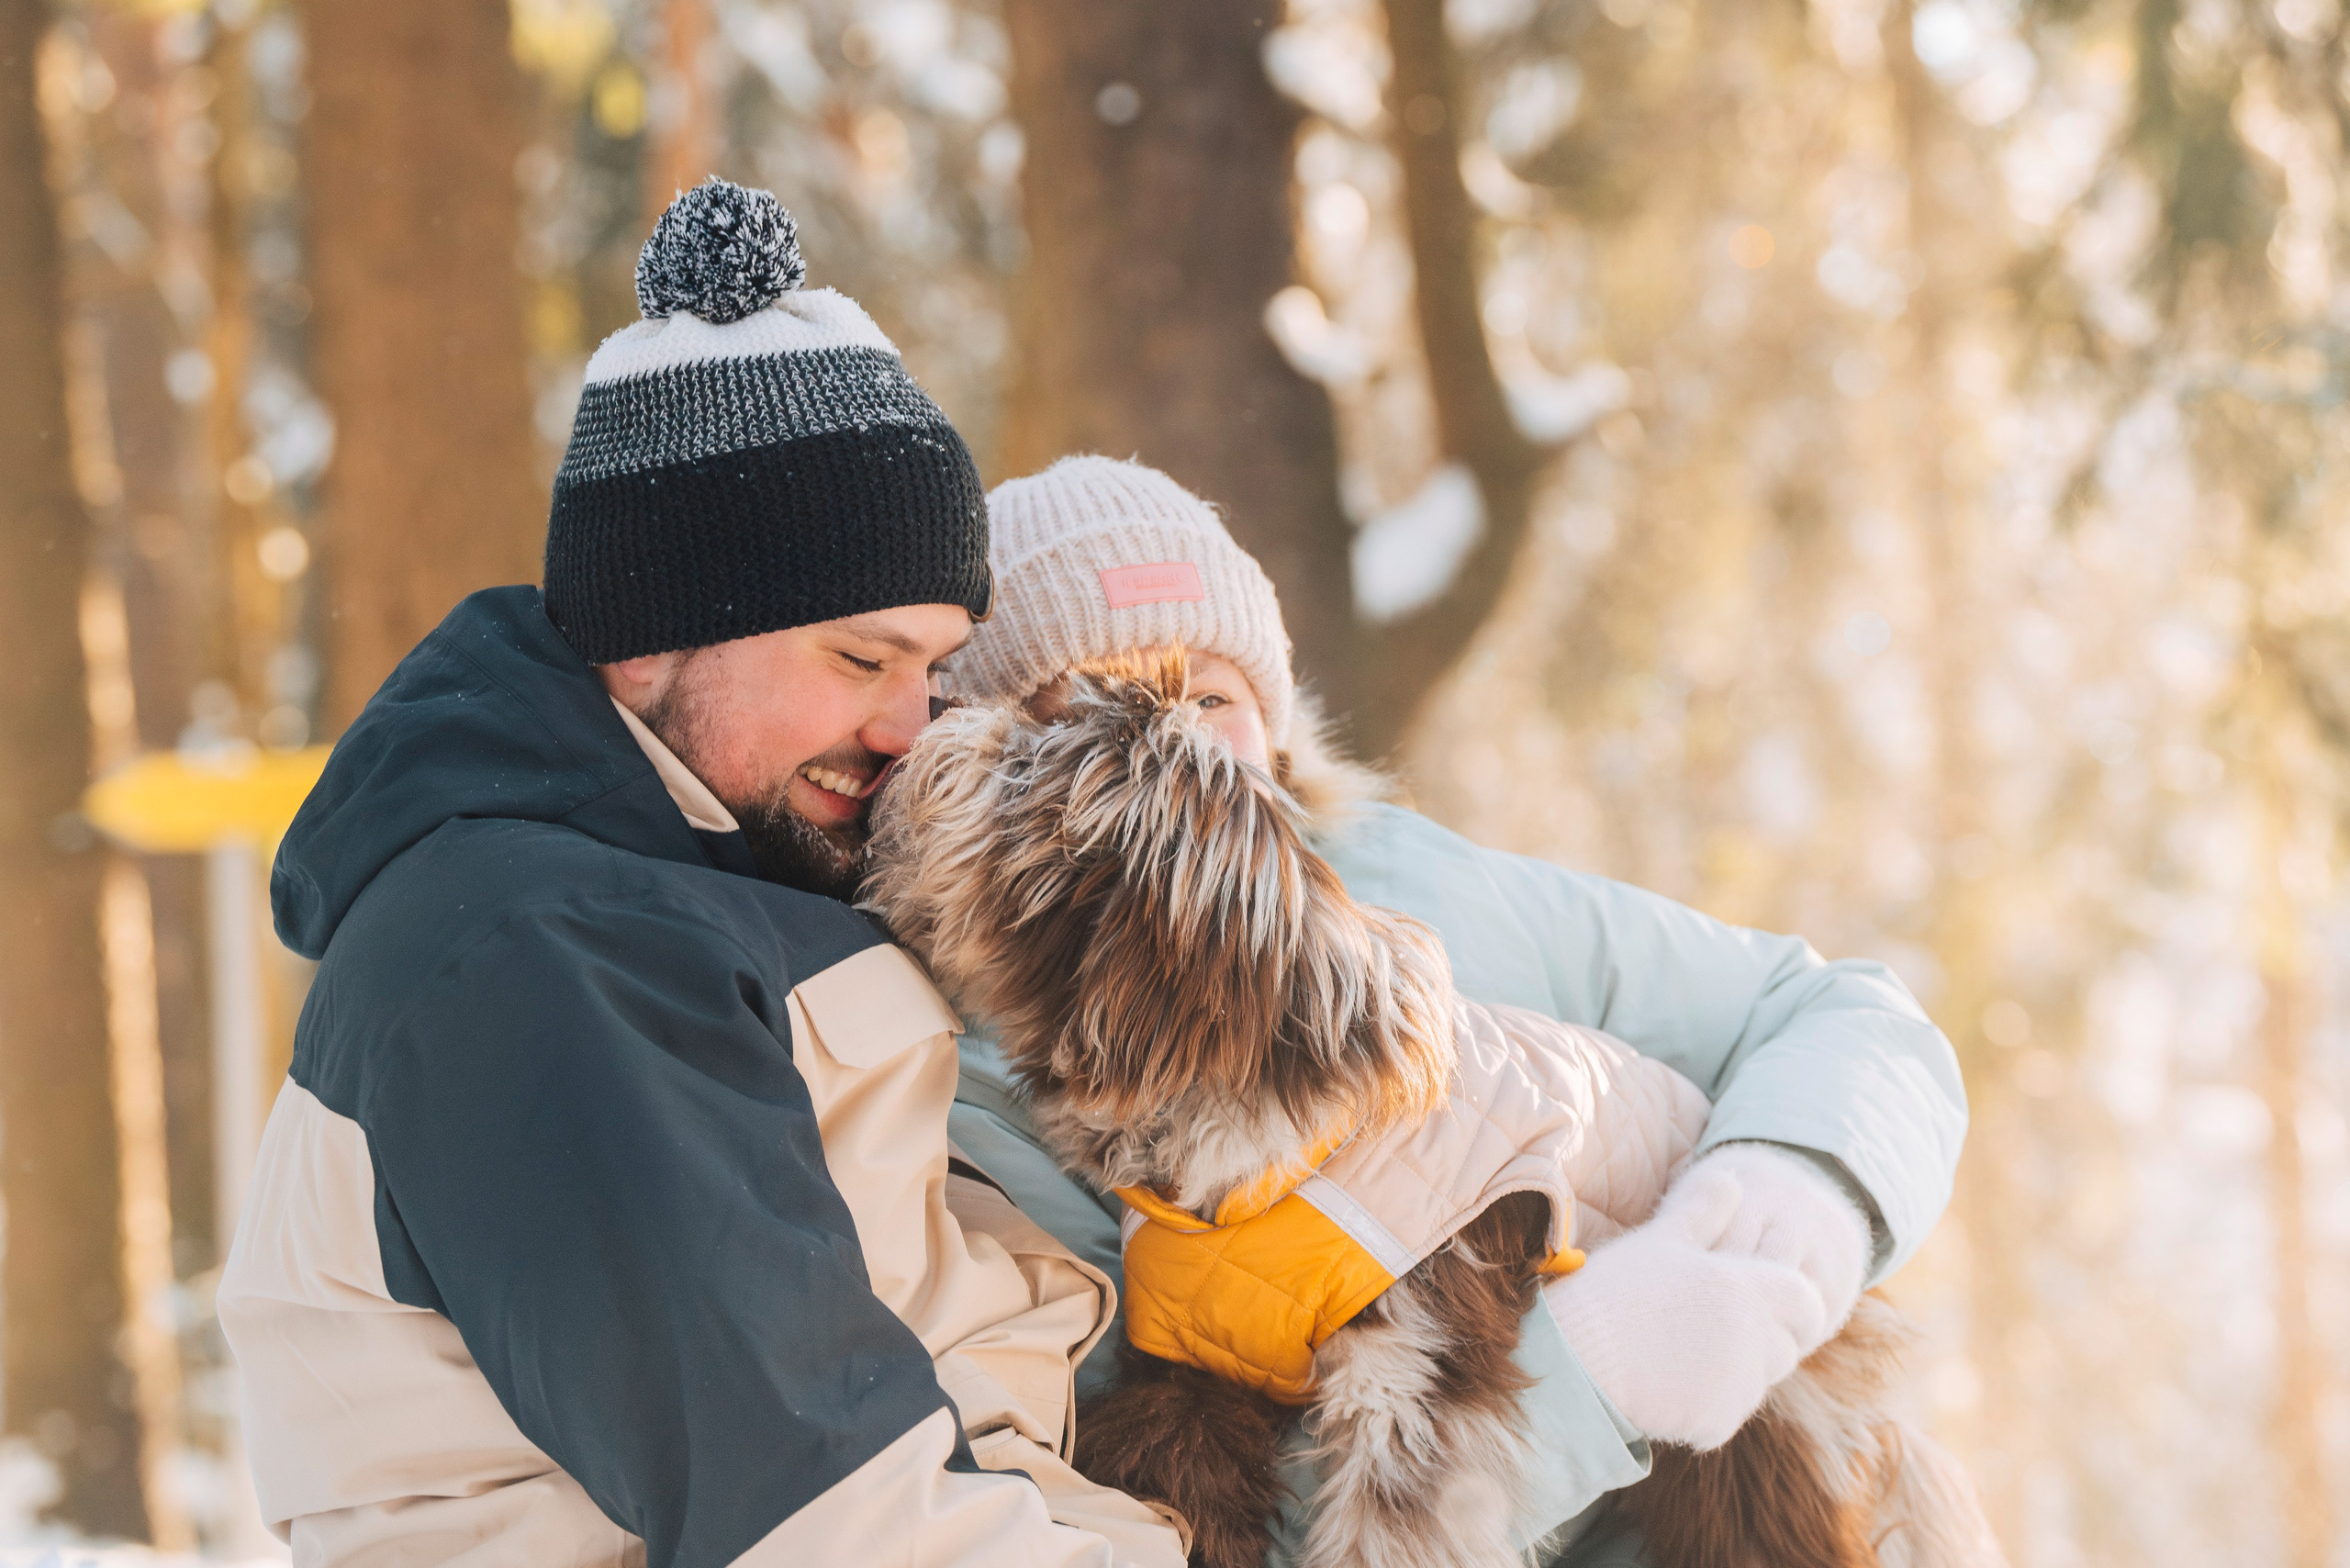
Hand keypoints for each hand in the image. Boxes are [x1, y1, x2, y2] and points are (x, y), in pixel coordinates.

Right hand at [1542, 1144, 1869, 1449]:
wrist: (1576, 1361)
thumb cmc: (1617, 1291)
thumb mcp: (1660, 1240)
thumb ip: (1703, 1210)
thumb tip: (1731, 1176)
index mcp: (1748, 1288)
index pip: (1808, 1302)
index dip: (1790, 1303)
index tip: (1758, 1303)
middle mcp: (1755, 1338)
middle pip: (1786, 1346)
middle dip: (1760, 1340)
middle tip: (1705, 1328)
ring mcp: (1738, 1386)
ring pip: (1757, 1383)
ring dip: (1732, 1374)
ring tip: (1678, 1354)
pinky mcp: (1717, 1423)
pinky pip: (1725, 1415)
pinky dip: (1703, 1406)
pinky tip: (1664, 1385)